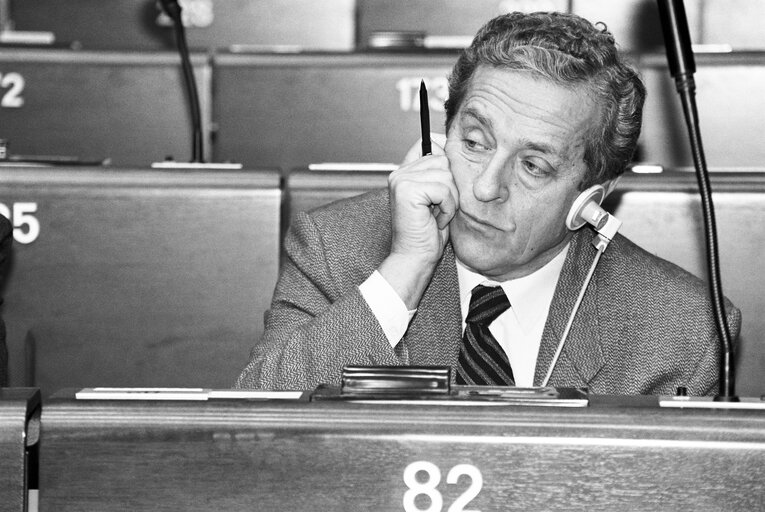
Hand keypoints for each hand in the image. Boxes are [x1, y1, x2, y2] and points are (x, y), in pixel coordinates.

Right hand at [379, 136, 458, 308]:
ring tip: (436, 215)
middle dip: (450, 188)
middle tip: (438, 209)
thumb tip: (450, 149)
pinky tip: (435, 220)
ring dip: (450, 200)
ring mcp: (401, 180)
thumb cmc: (428, 232)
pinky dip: (447, 208)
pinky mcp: (407, 190)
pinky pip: (444, 190)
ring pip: (446, 176)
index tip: (443, 186)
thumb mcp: (438, 197)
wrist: (415, 257)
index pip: (428, 143)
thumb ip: (440, 173)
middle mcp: (399, 173)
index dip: (443, 159)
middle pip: (443, 160)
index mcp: (404, 172)